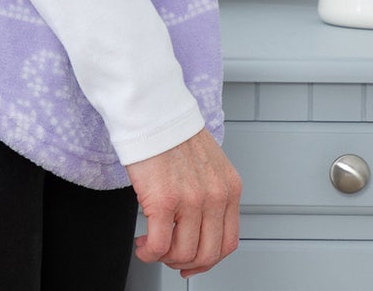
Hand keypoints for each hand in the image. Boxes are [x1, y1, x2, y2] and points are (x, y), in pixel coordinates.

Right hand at [127, 128, 241, 277]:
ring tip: (152, 246)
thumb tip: (200, 223)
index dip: (208, 259)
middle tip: (169, 256)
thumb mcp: (209, 163)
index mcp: (229, 187)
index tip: (194, 261)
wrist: (152, 110)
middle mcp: (215, 196)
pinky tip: (142, 245)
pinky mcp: (164, 201)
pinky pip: (159, 245)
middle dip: (185, 262)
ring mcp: (191, 200)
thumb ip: (211, 192)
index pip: (228, 242)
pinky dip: (149, 253)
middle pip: (207, 254)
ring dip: (165, 257)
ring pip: (183, 253)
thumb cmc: (172, 132)